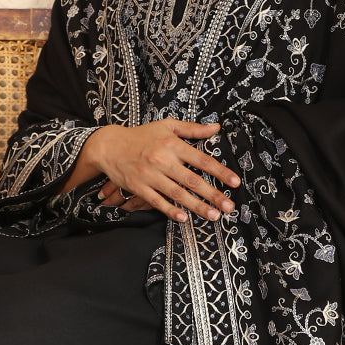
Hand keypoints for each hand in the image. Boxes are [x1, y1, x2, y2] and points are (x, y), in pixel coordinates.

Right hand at [87, 119, 239, 222]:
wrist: (109, 145)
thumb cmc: (141, 136)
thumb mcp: (167, 126)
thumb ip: (192, 129)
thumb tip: (216, 128)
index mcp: (172, 145)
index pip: (201, 160)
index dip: (220, 171)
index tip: (235, 182)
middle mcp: (162, 160)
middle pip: (192, 180)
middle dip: (212, 194)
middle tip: (229, 206)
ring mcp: (150, 175)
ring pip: (177, 193)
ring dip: (196, 206)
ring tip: (213, 215)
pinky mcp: (138, 187)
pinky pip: (157, 201)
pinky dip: (170, 210)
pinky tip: (183, 217)